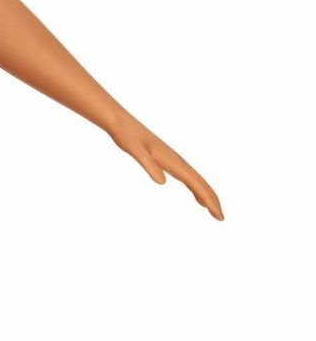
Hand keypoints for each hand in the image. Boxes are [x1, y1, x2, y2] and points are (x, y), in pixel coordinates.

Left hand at [107, 113, 223, 219]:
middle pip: (200, 182)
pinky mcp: (166, 160)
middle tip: (221, 218)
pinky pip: (186, 177)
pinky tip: (196, 198)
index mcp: (173, 161)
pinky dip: (194, 188)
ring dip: (205, 195)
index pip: (196, 183)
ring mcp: (172, 160)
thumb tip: (162, 182)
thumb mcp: (135, 151)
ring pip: (195, 180)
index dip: (209, 199)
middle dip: (212, 199)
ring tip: (213, 211)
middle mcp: (177, 160)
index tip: (218, 215)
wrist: (119, 122)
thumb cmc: (126, 136)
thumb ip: (148, 165)